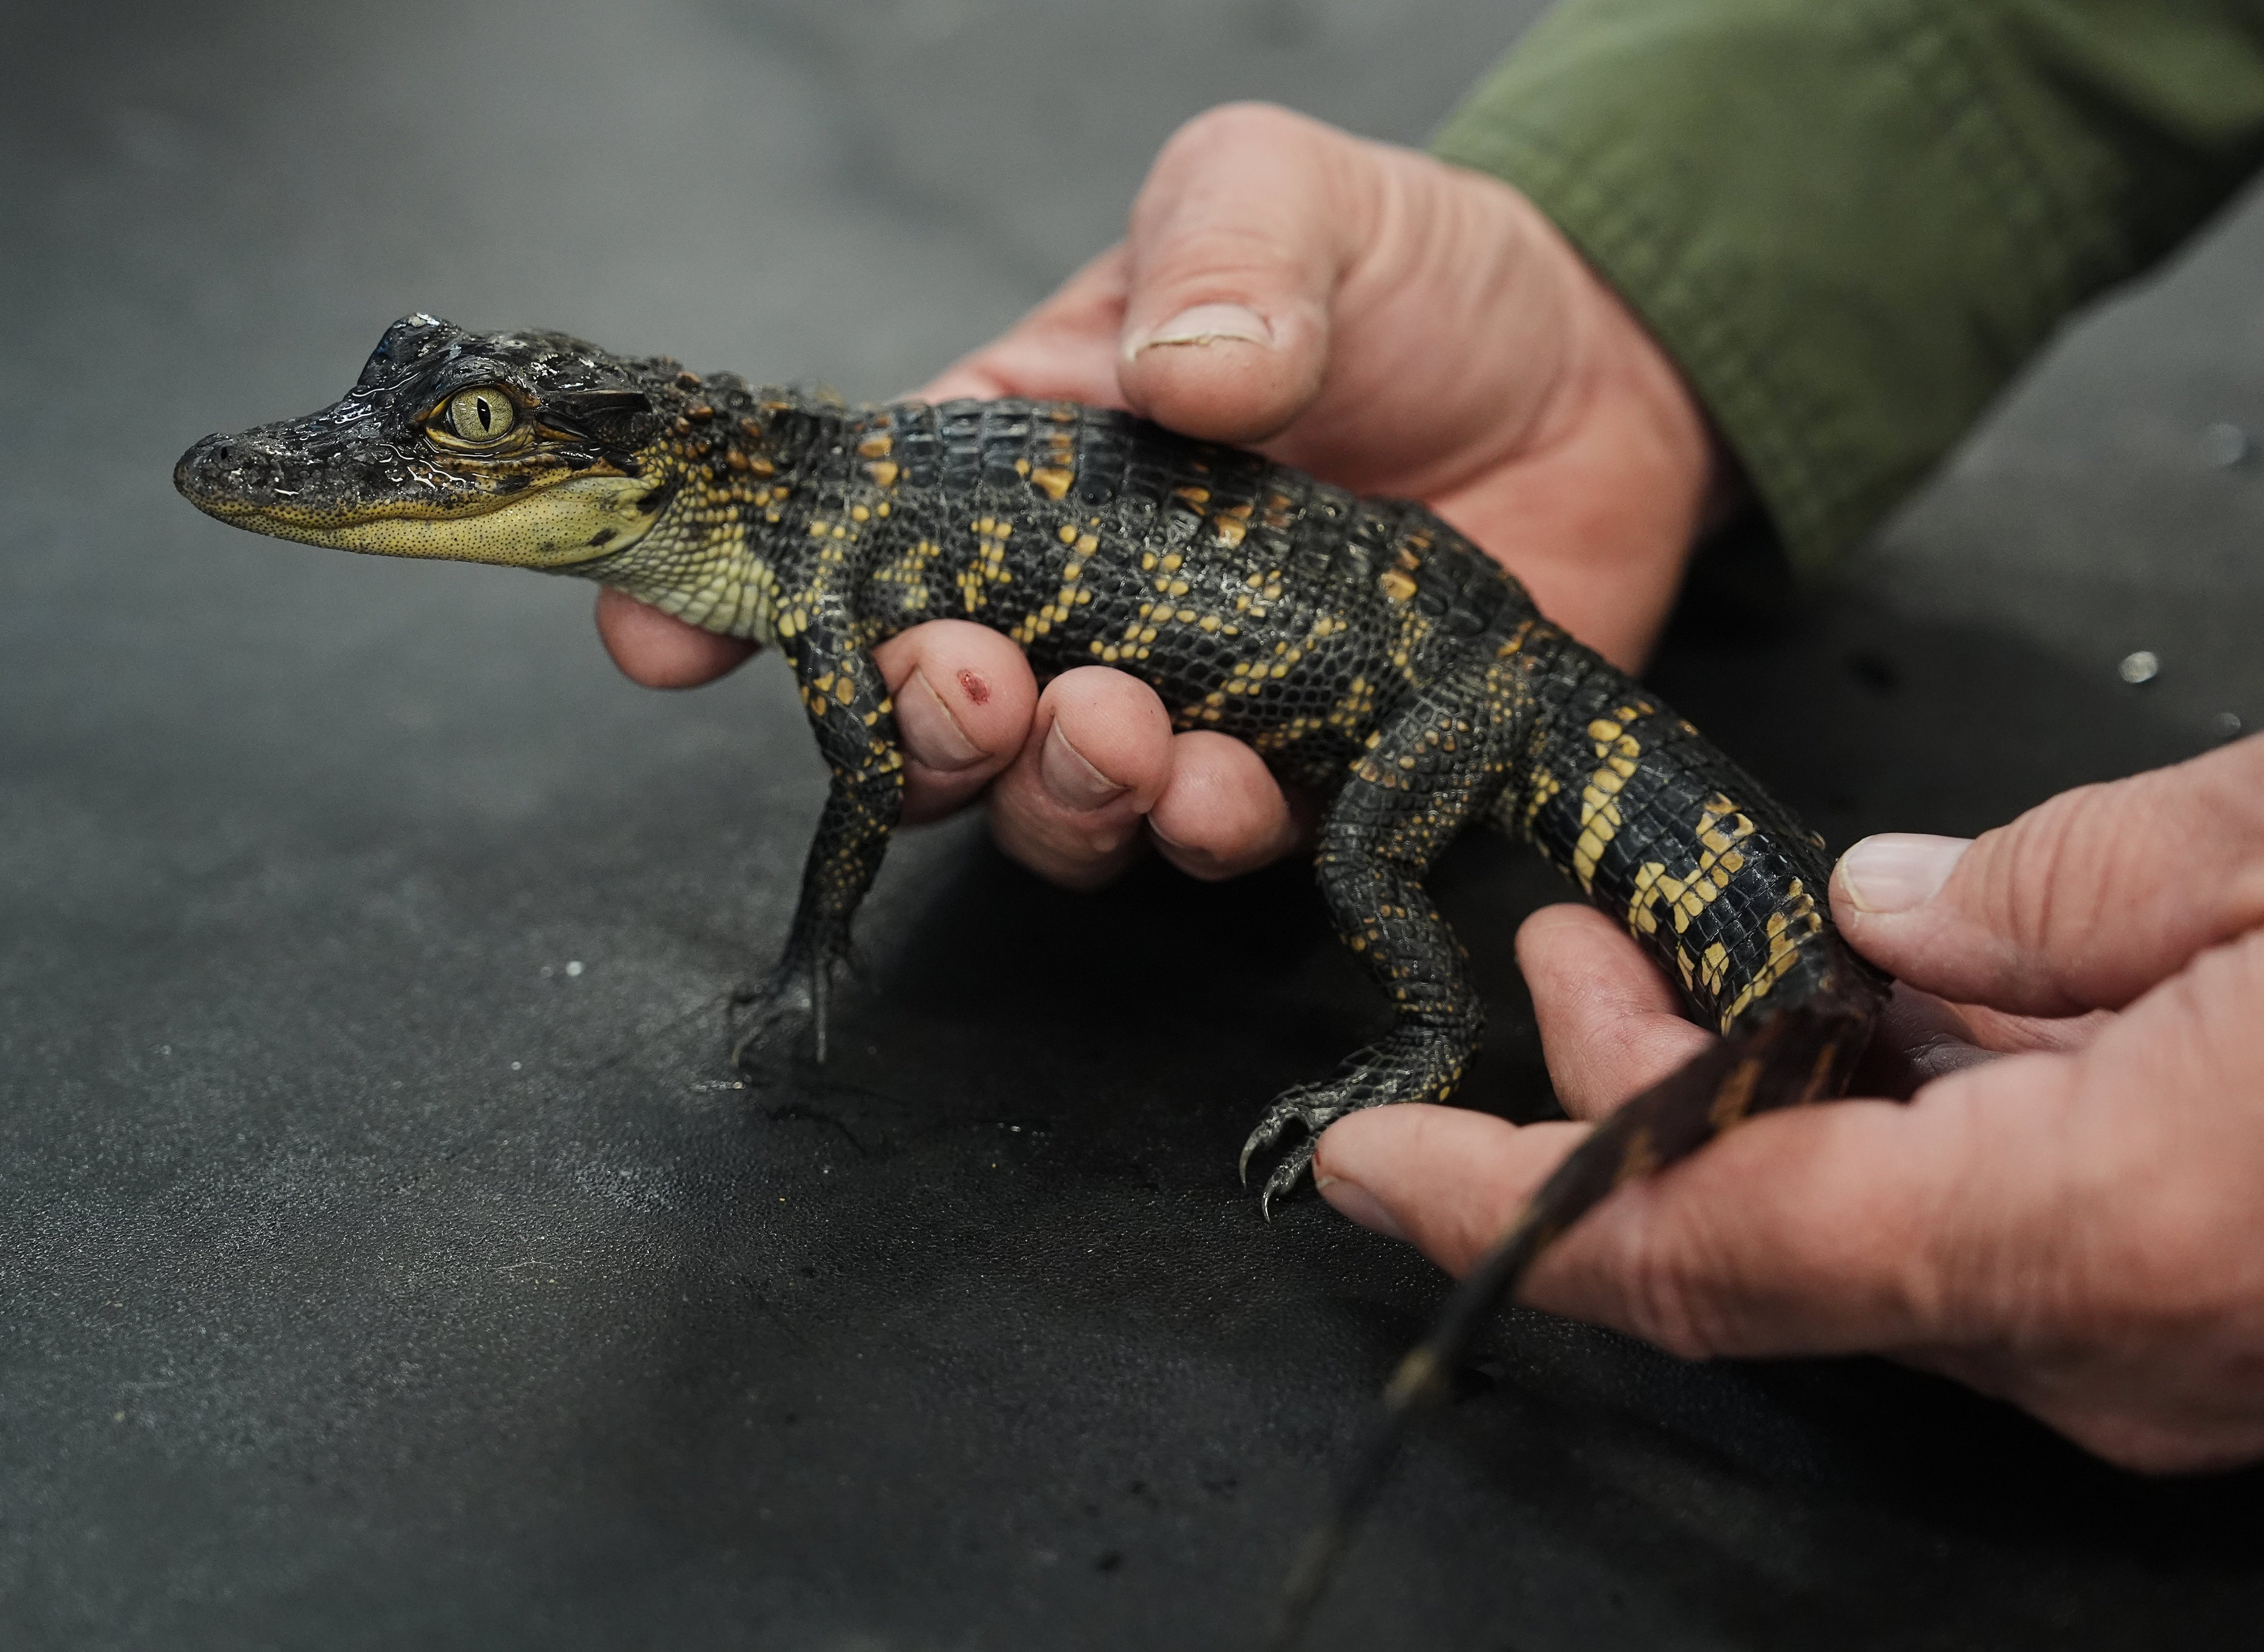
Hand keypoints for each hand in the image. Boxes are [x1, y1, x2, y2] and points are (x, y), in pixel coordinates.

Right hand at [597, 102, 1721, 887]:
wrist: (1599, 379)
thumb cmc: (1411, 273)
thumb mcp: (1289, 195)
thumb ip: (1220, 250)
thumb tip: (1177, 373)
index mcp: (1017, 462)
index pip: (843, 539)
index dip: (739, 600)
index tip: (663, 640)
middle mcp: (1075, 601)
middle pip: (930, 711)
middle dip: (926, 726)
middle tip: (974, 687)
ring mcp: (1183, 697)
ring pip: (1051, 804)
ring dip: (1062, 794)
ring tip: (1123, 735)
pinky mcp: (1300, 771)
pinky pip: (1207, 843)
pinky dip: (1204, 833)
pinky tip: (1237, 788)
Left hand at [1313, 702, 2263, 1470]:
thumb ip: (2064, 881)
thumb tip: (1892, 906)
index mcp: (2105, 1223)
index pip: (1700, 1247)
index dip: (1503, 1206)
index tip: (1368, 1166)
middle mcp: (2122, 1337)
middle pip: (1772, 1241)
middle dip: (1629, 1096)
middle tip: (1561, 949)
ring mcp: (2186, 1352)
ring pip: (1890, 1241)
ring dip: (1767, 1099)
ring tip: (1686, 943)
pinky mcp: (2240, 1323)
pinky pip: (2017, 1240)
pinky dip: (1912, 1132)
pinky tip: (1900, 1009)